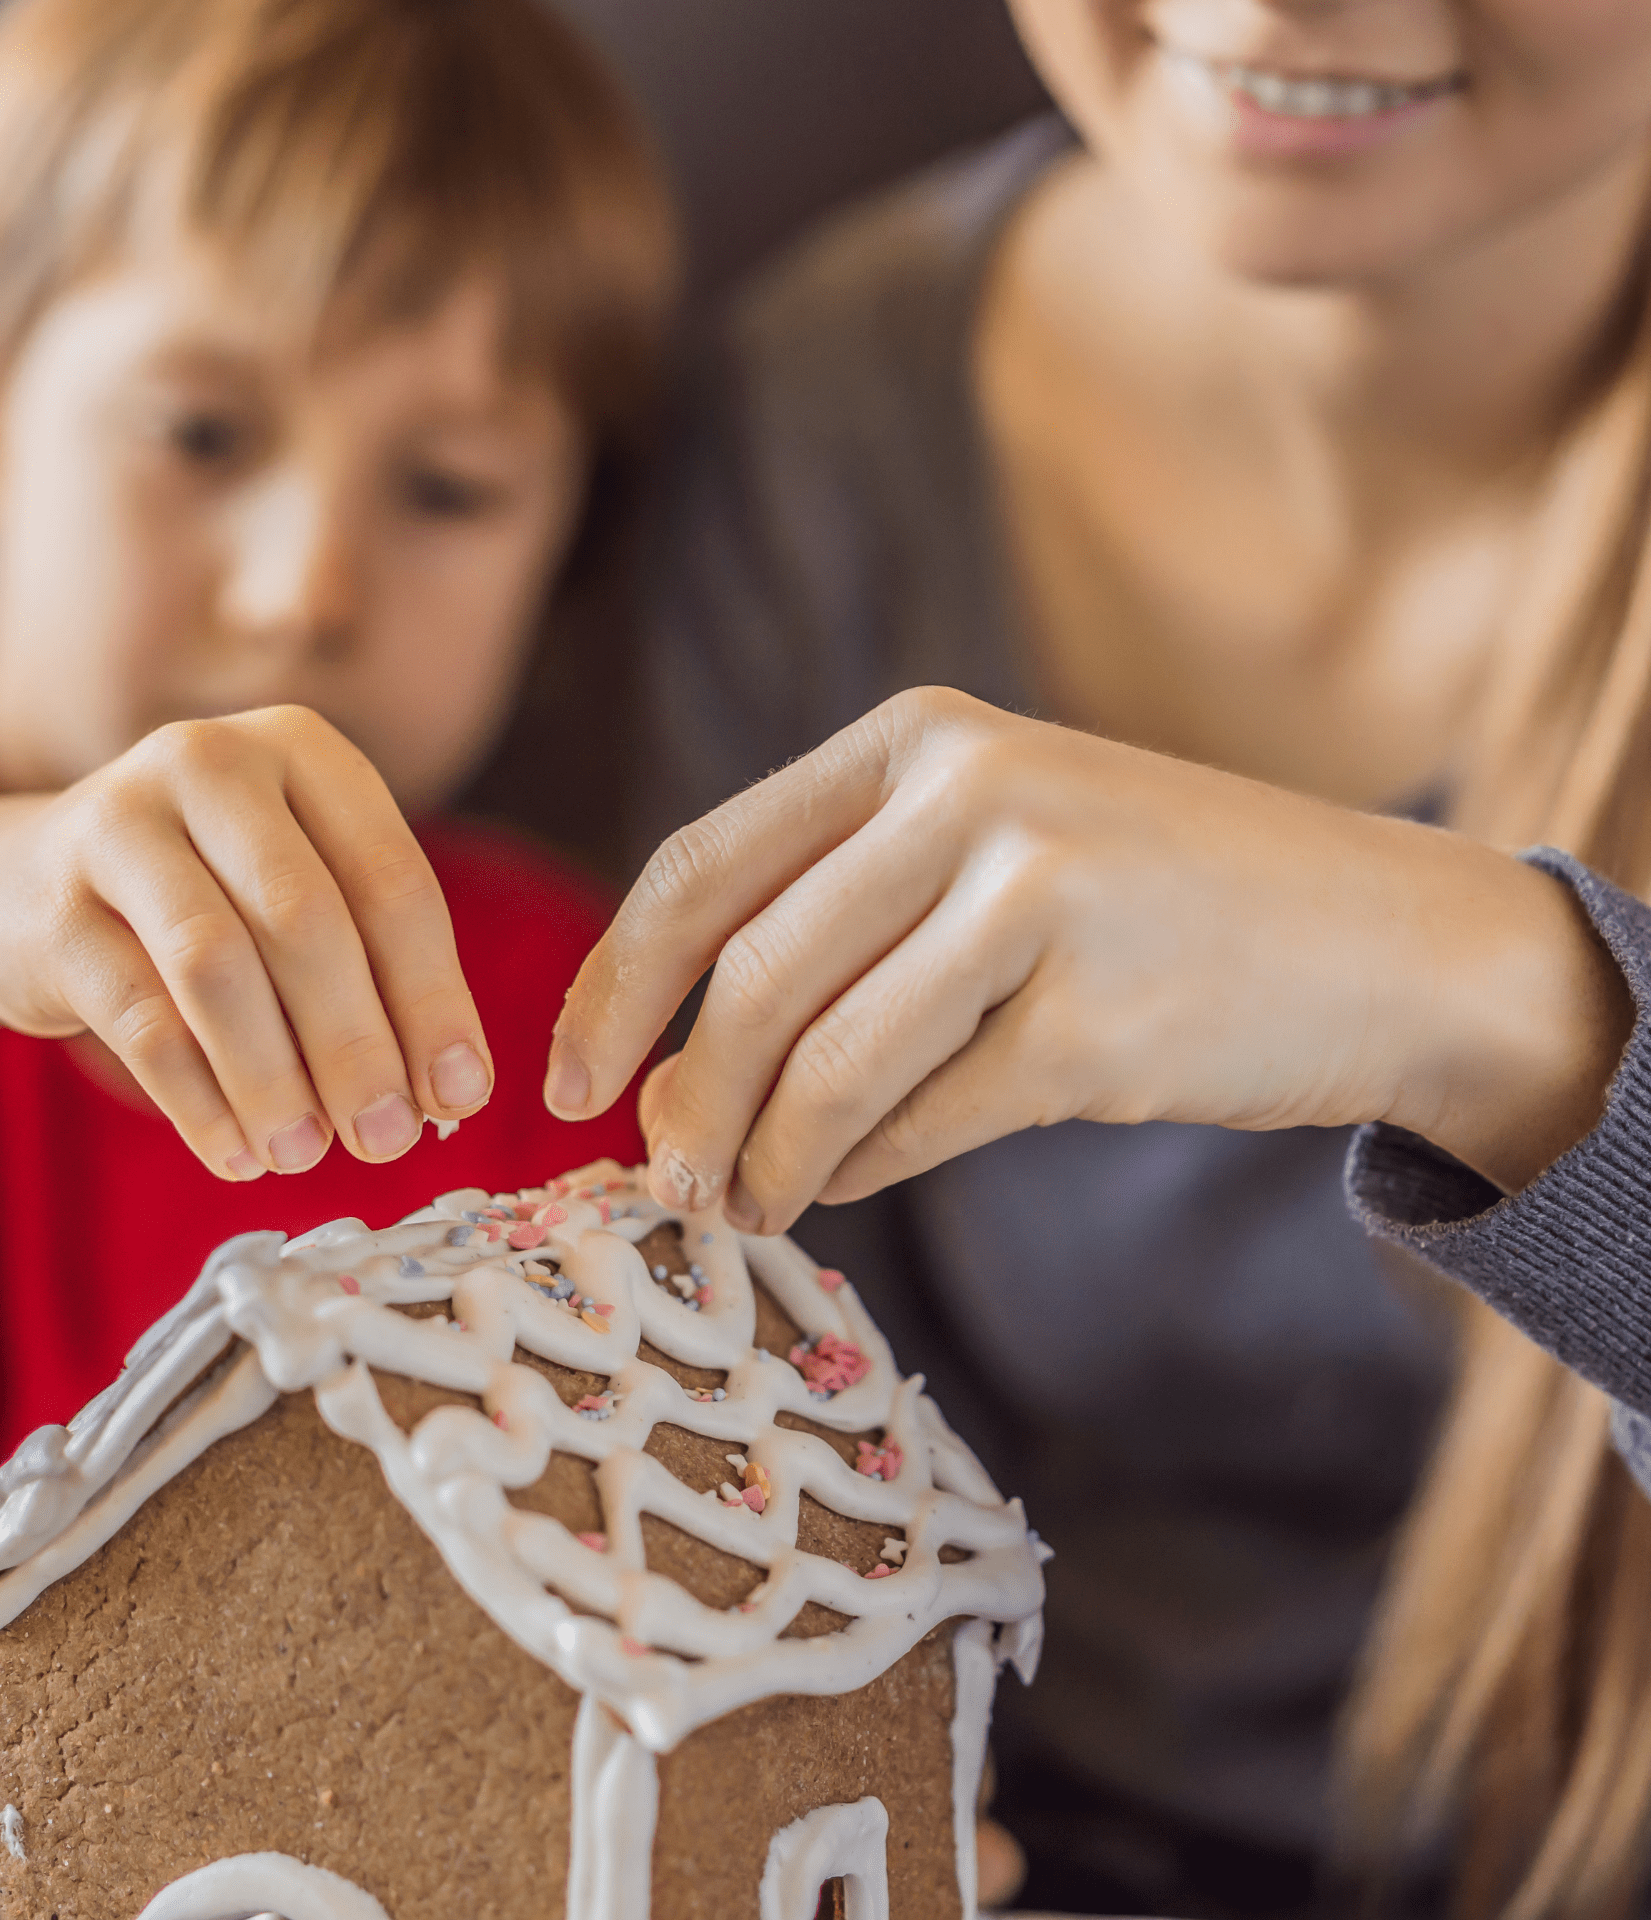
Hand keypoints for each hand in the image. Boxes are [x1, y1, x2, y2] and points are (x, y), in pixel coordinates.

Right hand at [0, 706, 489, 1178]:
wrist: (21, 885)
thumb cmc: (206, 896)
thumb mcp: (297, 897)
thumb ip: (374, 972)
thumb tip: (449, 1093)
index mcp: (301, 749)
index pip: (391, 879)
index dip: (434, 996)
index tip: (463, 1094)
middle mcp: (210, 762)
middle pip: (305, 918)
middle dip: (357, 1044)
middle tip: (389, 1139)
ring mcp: (117, 822)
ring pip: (217, 966)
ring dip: (274, 1078)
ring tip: (308, 1155)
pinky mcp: (51, 904)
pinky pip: (139, 1018)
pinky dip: (198, 1101)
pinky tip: (237, 1155)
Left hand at [547, 688, 1629, 1230]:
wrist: (1384, 941)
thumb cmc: (1154, 906)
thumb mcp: (990, 855)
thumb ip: (833, 936)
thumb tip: (667, 1096)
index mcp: (917, 742)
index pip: (703, 867)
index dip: (613, 985)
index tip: (567, 1084)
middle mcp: (968, 795)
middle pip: (750, 978)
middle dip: (685, 1098)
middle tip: (662, 1181)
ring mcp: (1036, 897)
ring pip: (826, 1064)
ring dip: (765, 1160)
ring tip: (745, 1209)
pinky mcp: (1093, 1016)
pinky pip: (919, 1122)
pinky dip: (859, 1173)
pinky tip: (840, 1187)